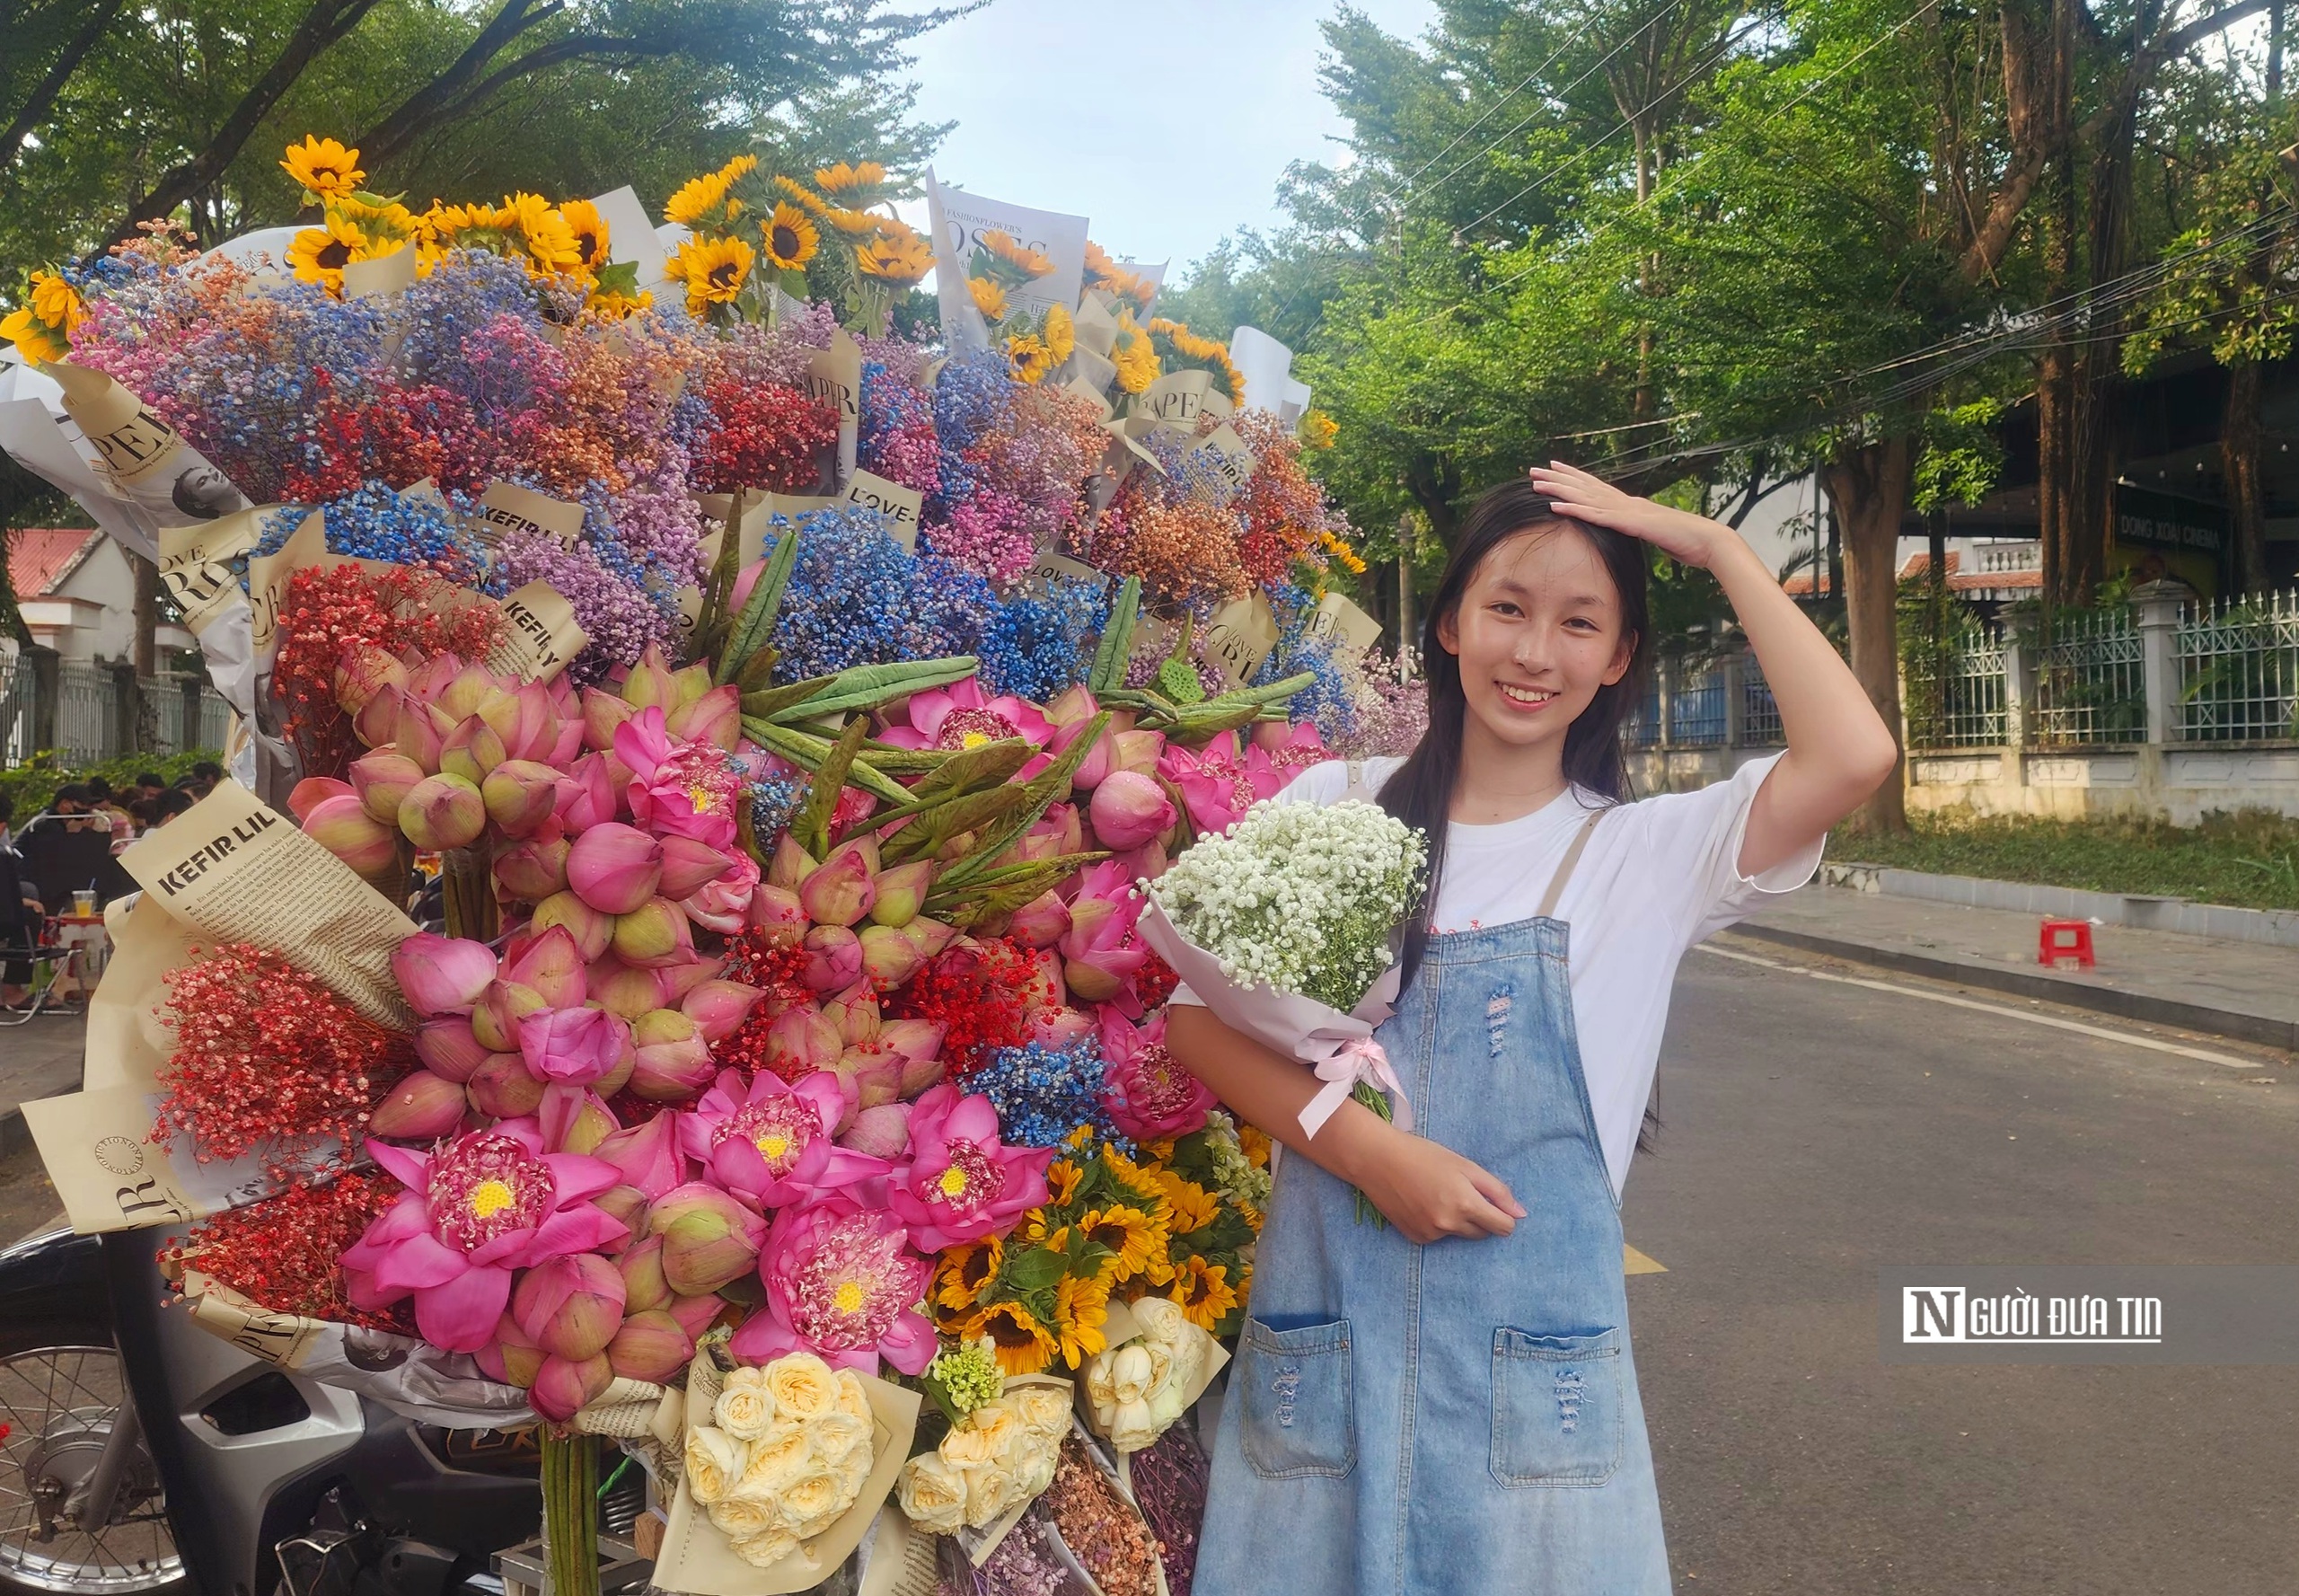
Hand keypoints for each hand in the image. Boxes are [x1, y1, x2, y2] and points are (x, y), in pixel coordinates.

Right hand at [1338, 1115, 1525, 1244]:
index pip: (1503, 1227)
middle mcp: (1449, 1224)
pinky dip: (1438, 1224)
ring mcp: (1431, 1234)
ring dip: (1458, 1220)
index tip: (1495, 1204)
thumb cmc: (1423, 1155)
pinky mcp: (1416, 1238)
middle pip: (1483, 1233)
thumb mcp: (1465, 1165)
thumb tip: (1521, 1214)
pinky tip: (1423, 1204)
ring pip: (1460, 1234)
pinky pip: (1440, 1236)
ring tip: (1437, 1194)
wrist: (1377, 1160)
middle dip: (1481, 1217)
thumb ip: (1497, 1191)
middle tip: (1462, 1193)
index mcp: (1466, 1204)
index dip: (1504, 1215)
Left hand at [1529, 459, 1730, 568]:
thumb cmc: (1684, 541)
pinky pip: (1597, 516)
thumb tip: (1631, 531)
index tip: (1555, 468)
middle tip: (1533, 470)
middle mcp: (1626, 502)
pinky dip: (1574, 510)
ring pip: (1586, 497)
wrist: (1706, 541)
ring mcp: (1628, 510)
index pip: (1597, 486)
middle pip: (1586, 486)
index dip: (1574, 476)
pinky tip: (1554, 506)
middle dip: (1558, 478)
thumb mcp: (1654, 535)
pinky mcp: (1631, 523)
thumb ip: (1640, 530)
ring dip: (1559, 490)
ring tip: (1535, 483)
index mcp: (1631, 504)